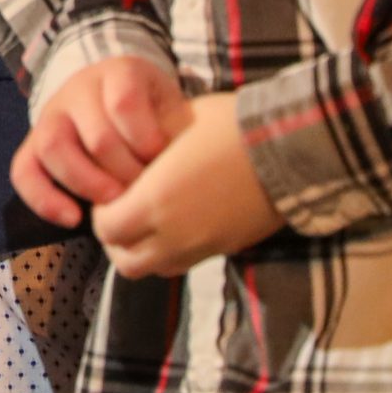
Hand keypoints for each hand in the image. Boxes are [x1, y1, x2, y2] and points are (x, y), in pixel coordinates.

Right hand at [10, 54, 191, 227]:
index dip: (145, 139)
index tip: (161, 160)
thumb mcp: (171, 108)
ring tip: (113, 204)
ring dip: (88, 184)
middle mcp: (78, 88)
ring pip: (54, 147)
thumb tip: (178, 173)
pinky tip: (73, 219)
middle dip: (124, 172)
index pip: (124, 102)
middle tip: (144, 192)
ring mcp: (51, 115)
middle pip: (95, 134)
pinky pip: (23, 171)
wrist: (121, 100)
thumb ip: (175, 132)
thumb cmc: (154, 112)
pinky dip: (45, 199)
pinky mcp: (32, 145)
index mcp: (119, 72)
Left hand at [91, 92, 283, 277]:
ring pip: (152, 269)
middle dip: (116, 236)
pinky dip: (168, 253)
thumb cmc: (231, 127)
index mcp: (155, 201)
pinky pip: (181, 265)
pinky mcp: (222, 250)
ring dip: (141, 250)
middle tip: (123, 208)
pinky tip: (176, 222)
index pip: (106, 227)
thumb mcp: (178, 123)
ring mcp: (200, 248)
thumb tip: (127, 156)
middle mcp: (173, 235)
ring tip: (148, 219)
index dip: (102, 209)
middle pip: (123, 258)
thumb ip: (144, 144)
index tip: (112, 188)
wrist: (289, 149)